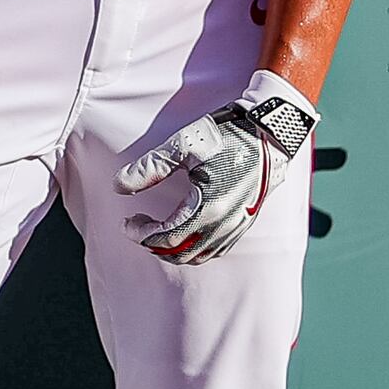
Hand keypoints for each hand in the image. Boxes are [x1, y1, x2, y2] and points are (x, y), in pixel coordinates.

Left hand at [118, 71, 316, 264]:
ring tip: (157, 230)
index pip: (165, 238)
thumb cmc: (227, 135)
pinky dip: (195, 249)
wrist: (270, 133)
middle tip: (138, 225)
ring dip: (173, 250)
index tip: (127, 222)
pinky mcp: (245, 222)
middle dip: (153, 244)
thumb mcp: (182, 146)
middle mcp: (223, 224)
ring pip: (198, 256)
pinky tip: (186, 232)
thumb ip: (149, 169)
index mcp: (206, 208)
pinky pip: (216, 250)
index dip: (140, 234)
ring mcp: (236, 226)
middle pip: (180, 253)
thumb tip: (119, 187)